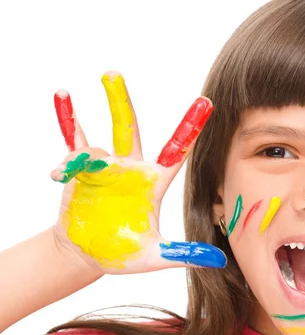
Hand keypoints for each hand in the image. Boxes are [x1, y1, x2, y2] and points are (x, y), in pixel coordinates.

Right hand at [51, 71, 225, 274]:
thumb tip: (219, 260)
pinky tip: (56, 154)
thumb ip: (184, 254)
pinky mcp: (79, 175)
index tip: (205, 102)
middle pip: (128, 129)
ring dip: (80, 116)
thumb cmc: (123, 254)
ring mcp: (103, 169)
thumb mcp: (155, 256)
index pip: (176, 152)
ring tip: (67, 93)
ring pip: (95, 137)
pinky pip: (69, 153)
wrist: (88, 256)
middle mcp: (130, 170)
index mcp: (153, 183)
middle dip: (121, 102)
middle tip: (112, 73)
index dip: (190, 128)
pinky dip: (63, 149)